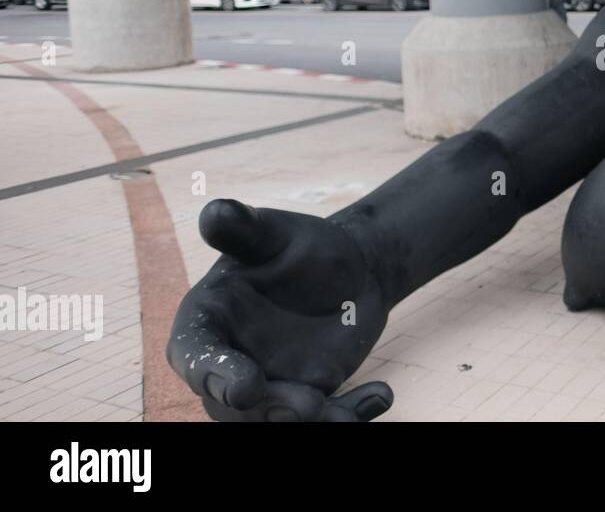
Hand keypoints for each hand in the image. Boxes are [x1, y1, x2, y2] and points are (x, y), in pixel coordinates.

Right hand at [167, 199, 392, 420]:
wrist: (350, 268)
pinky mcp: (310, 397)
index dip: (212, 374)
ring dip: (313, 421)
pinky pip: (326, 418)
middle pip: (233, 406)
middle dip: (268, 411)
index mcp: (207, 322)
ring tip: (349, 414)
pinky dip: (353, 414)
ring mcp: (270, 386)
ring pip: (278, 421)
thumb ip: (244, 229)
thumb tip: (215, 210)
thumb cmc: (300, 246)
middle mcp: (230, 363)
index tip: (244, 385)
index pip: (194, 355)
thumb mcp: (275, 233)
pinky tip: (383, 395)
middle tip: (308, 406)